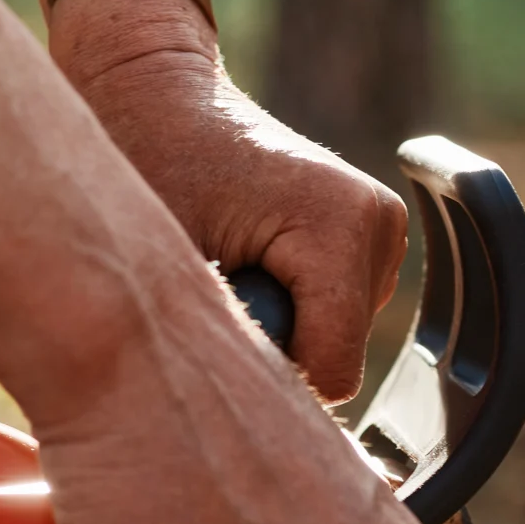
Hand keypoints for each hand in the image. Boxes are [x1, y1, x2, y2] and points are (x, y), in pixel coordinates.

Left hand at [11, 0, 408, 403]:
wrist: (153, 88)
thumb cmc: (142, 160)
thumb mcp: (163, 264)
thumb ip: (208, 347)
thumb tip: (225, 435)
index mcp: (340, 226)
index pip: (329, 374)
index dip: (263, 380)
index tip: (204, 342)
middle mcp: (377, 225)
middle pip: (335, 360)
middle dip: (270, 352)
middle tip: (205, 298)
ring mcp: (382, 230)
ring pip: (335, 343)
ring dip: (276, 330)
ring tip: (221, 271)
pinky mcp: (372, 236)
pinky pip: (335, 318)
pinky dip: (289, 310)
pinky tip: (245, 267)